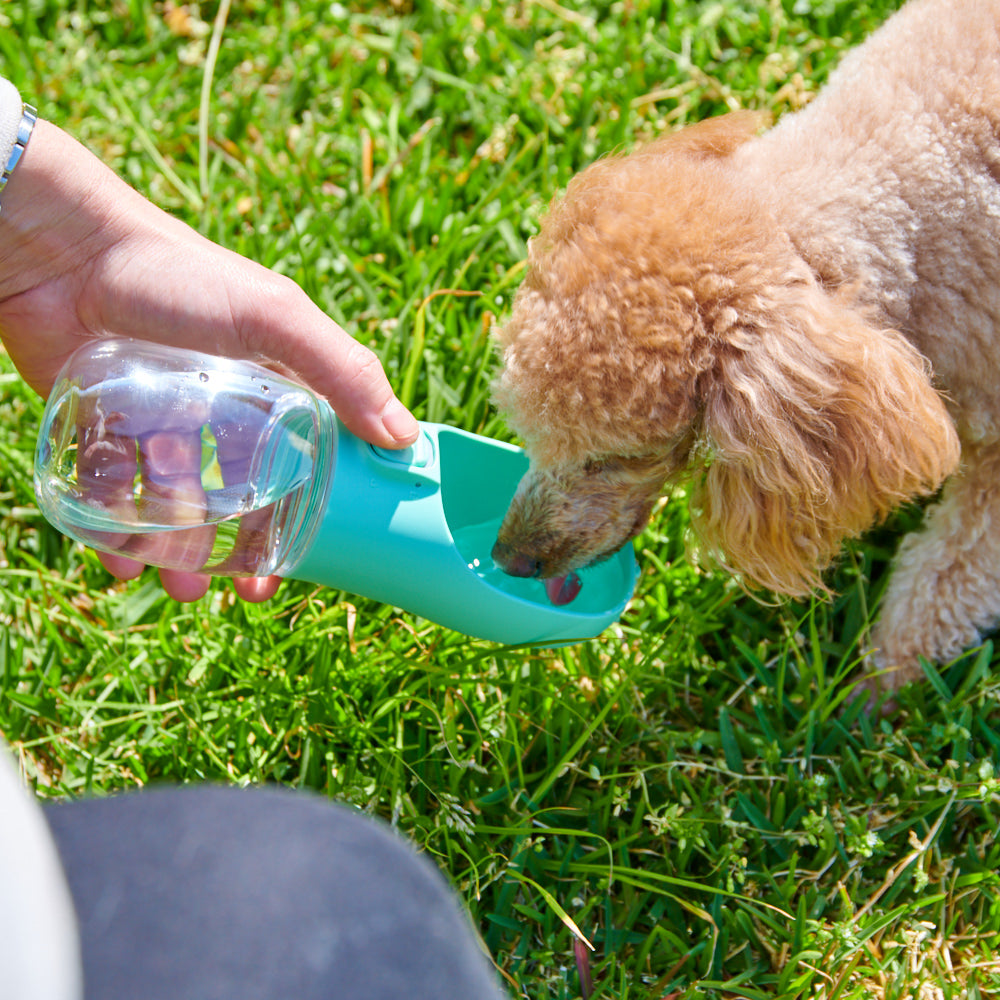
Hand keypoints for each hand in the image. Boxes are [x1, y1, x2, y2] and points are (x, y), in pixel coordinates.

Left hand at [0, 119, 418, 601]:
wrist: (65, 254)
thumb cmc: (179, 278)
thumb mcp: (274, 317)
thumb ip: (342, 370)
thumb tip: (405, 438)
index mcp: (274, 392)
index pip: (305, 464)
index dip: (309, 515)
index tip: (308, 560)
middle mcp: (222, 415)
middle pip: (242, 497)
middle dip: (243, 549)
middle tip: (242, 590)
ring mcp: (162, 426)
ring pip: (180, 507)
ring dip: (181, 555)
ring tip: (177, 585)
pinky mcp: (106, 433)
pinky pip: (118, 498)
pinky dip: (118, 536)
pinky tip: (121, 560)